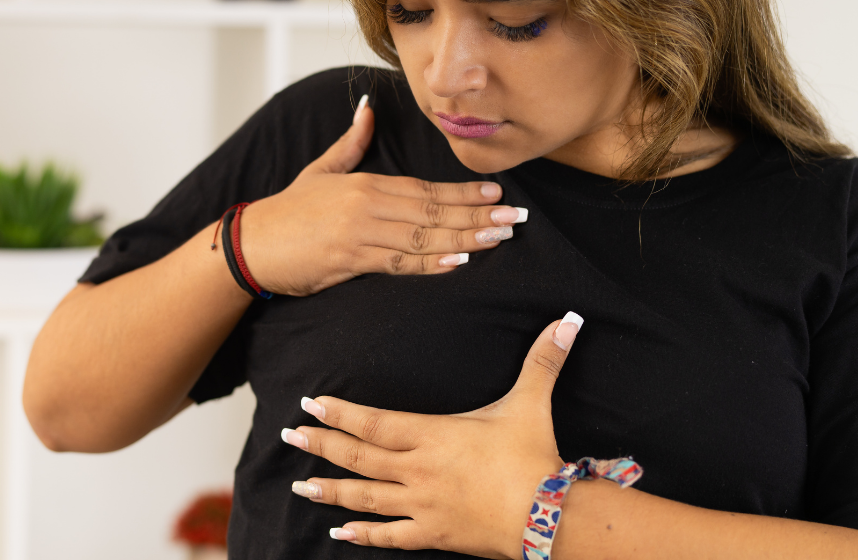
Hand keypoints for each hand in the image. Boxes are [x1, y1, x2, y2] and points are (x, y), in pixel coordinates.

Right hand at [239, 98, 527, 296]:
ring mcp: (359, 233)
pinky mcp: (349, 259)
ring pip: (422, 235)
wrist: (251, 244)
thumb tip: (369, 109)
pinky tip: (457, 261)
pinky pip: (397, 262)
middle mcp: (366, 205)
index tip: (496, 193)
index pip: (425, 186)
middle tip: (514, 219)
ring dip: (464, 238)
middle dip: (476, 215)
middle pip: (431, 209)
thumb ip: (351, 143)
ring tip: (497, 239)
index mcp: (364, 183)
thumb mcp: (320, 170)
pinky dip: (429, 262)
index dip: (463, 191)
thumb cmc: (287, 212)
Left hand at [279, 314, 583, 557]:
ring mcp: (422, 504)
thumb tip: (567, 320)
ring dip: (330, 491)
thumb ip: (542, 361)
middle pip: (358, 457)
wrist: (548, 516)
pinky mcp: (434, 533)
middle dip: (321, 445)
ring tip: (301, 486)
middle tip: (290, 436)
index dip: (339, 413)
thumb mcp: (531, 403)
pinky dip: (363, 534)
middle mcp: (418, 470)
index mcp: (432, 435)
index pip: (373, 422)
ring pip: (365, 497)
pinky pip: (390, 536)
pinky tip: (340, 533)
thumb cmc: (534, 458)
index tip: (310, 404)